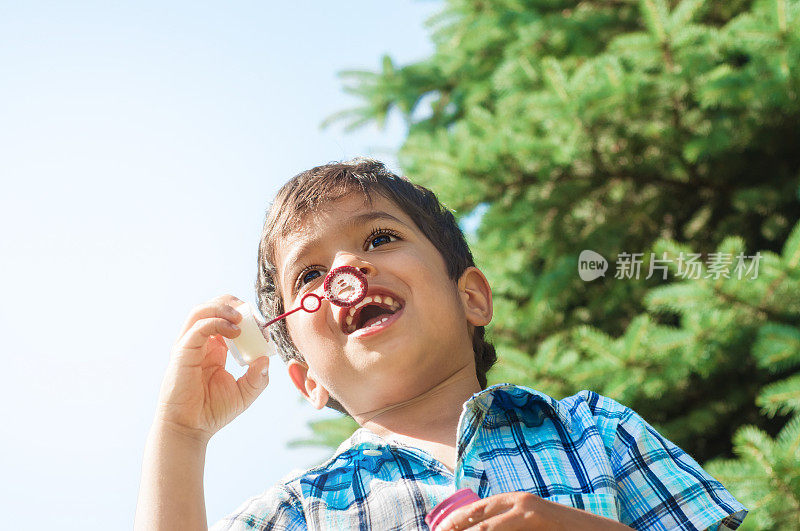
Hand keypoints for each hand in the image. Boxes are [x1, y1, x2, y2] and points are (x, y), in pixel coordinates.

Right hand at [155, 294, 270, 443]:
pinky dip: (217, 322)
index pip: (226, 319)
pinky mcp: (183, 351)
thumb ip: (258, 377)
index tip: (263, 325)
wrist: (190, 428)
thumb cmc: (213, 411)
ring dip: (223, 308)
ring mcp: (190, 345)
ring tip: (241, 317)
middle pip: (212, 308)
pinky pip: (198, 327)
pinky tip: (235, 331)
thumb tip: (266, 358)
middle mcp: (201, 343)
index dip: (245, 316)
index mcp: (215, 349)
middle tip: (251, 313)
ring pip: (201, 311)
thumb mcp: (245, 393)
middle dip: (233, 304)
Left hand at [437, 491, 630, 530]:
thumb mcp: (531, 520)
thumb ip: (510, 521)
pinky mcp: (536, 522)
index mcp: (513, 499)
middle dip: (454, 530)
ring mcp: (528, 513)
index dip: (452, 524)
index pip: (474, 511)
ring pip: (486, 530)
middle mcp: (518, 502)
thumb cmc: (562, 529)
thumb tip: (478, 528)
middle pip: (475, 520)